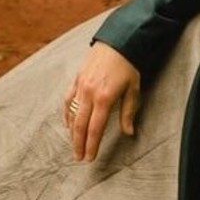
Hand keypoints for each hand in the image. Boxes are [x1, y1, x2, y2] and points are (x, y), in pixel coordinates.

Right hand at [63, 42, 141, 161]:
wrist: (117, 41)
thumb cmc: (128, 66)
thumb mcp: (133, 90)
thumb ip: (128, 112)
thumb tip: (128, 133)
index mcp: (104, 98)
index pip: (95, 128)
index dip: (91, 145)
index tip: (89, 158)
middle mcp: (88, 93)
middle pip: (80, 125)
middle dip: (78, 143)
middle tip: (78, 158)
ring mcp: (80, 85)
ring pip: (71, 114)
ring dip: (72, 132)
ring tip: (74, 145)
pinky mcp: (76, 79)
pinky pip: (67, 100)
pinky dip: (66, 114)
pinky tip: (68, 124)